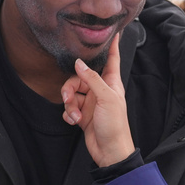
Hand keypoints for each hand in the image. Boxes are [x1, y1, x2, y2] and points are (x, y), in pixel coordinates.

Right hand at [60, 37, 135, 166]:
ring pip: (72, 93)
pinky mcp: (83, 115)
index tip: (113, 31)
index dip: (111, 45)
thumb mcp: (105, 98)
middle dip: (70, 87)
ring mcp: (91, 103)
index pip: (111, 59)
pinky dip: (69, 114)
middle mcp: (100, 90)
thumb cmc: (115, 126)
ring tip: (74, 115)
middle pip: (80, 77)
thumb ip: (91, 79)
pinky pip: (70, 107)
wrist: (110, 152)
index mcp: (111, 83)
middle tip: (69, 99)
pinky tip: (73, 121)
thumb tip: (78, 63)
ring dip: (69, 104)